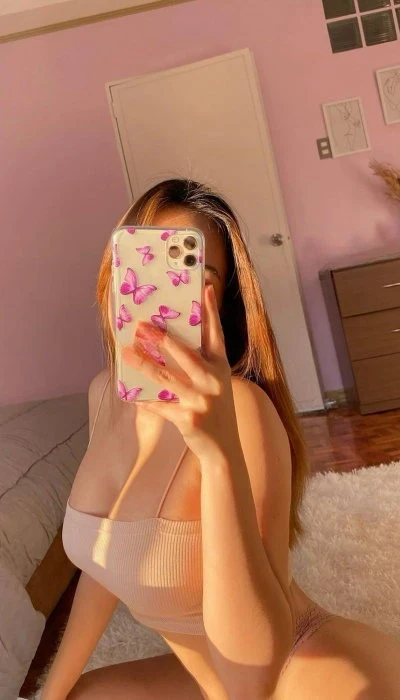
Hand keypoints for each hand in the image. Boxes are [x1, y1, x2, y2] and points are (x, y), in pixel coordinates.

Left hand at [121, 283, 240, 462]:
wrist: (224, 448)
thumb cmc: (216, 409)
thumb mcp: (216, 382)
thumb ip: (200, 363)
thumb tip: (169, 342)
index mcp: (221, 367)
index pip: (216, 334)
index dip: (211, 311)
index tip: (206, 287)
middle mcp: (213, 381)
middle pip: (184, 353)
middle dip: (160, 337)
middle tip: (141, 325)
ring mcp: (201, 400)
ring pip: (166, 377)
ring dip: (142, 363)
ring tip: (126, 352)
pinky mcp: (188, 418)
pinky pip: (160, 405)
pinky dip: (143, 399)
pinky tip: (129, 392)